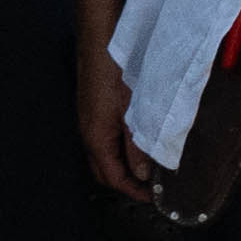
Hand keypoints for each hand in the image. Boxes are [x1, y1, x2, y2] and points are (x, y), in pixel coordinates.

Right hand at [77, 28, 154, 204]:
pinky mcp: (92, 110)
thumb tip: (143, 174)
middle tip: (150, 187)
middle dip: (125, 184)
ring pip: (102, 156)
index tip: (153, 199)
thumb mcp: (135, 112)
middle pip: (103, 172)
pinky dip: (118, 150)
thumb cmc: (117, 74)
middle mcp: (87, 134)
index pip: (113, 178)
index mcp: (97, 139)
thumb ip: (139, 146)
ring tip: (147, 167)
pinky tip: (136, 143)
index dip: (133, 192)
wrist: (100, 40)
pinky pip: (102, 140)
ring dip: (122, 166)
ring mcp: (87, 121)